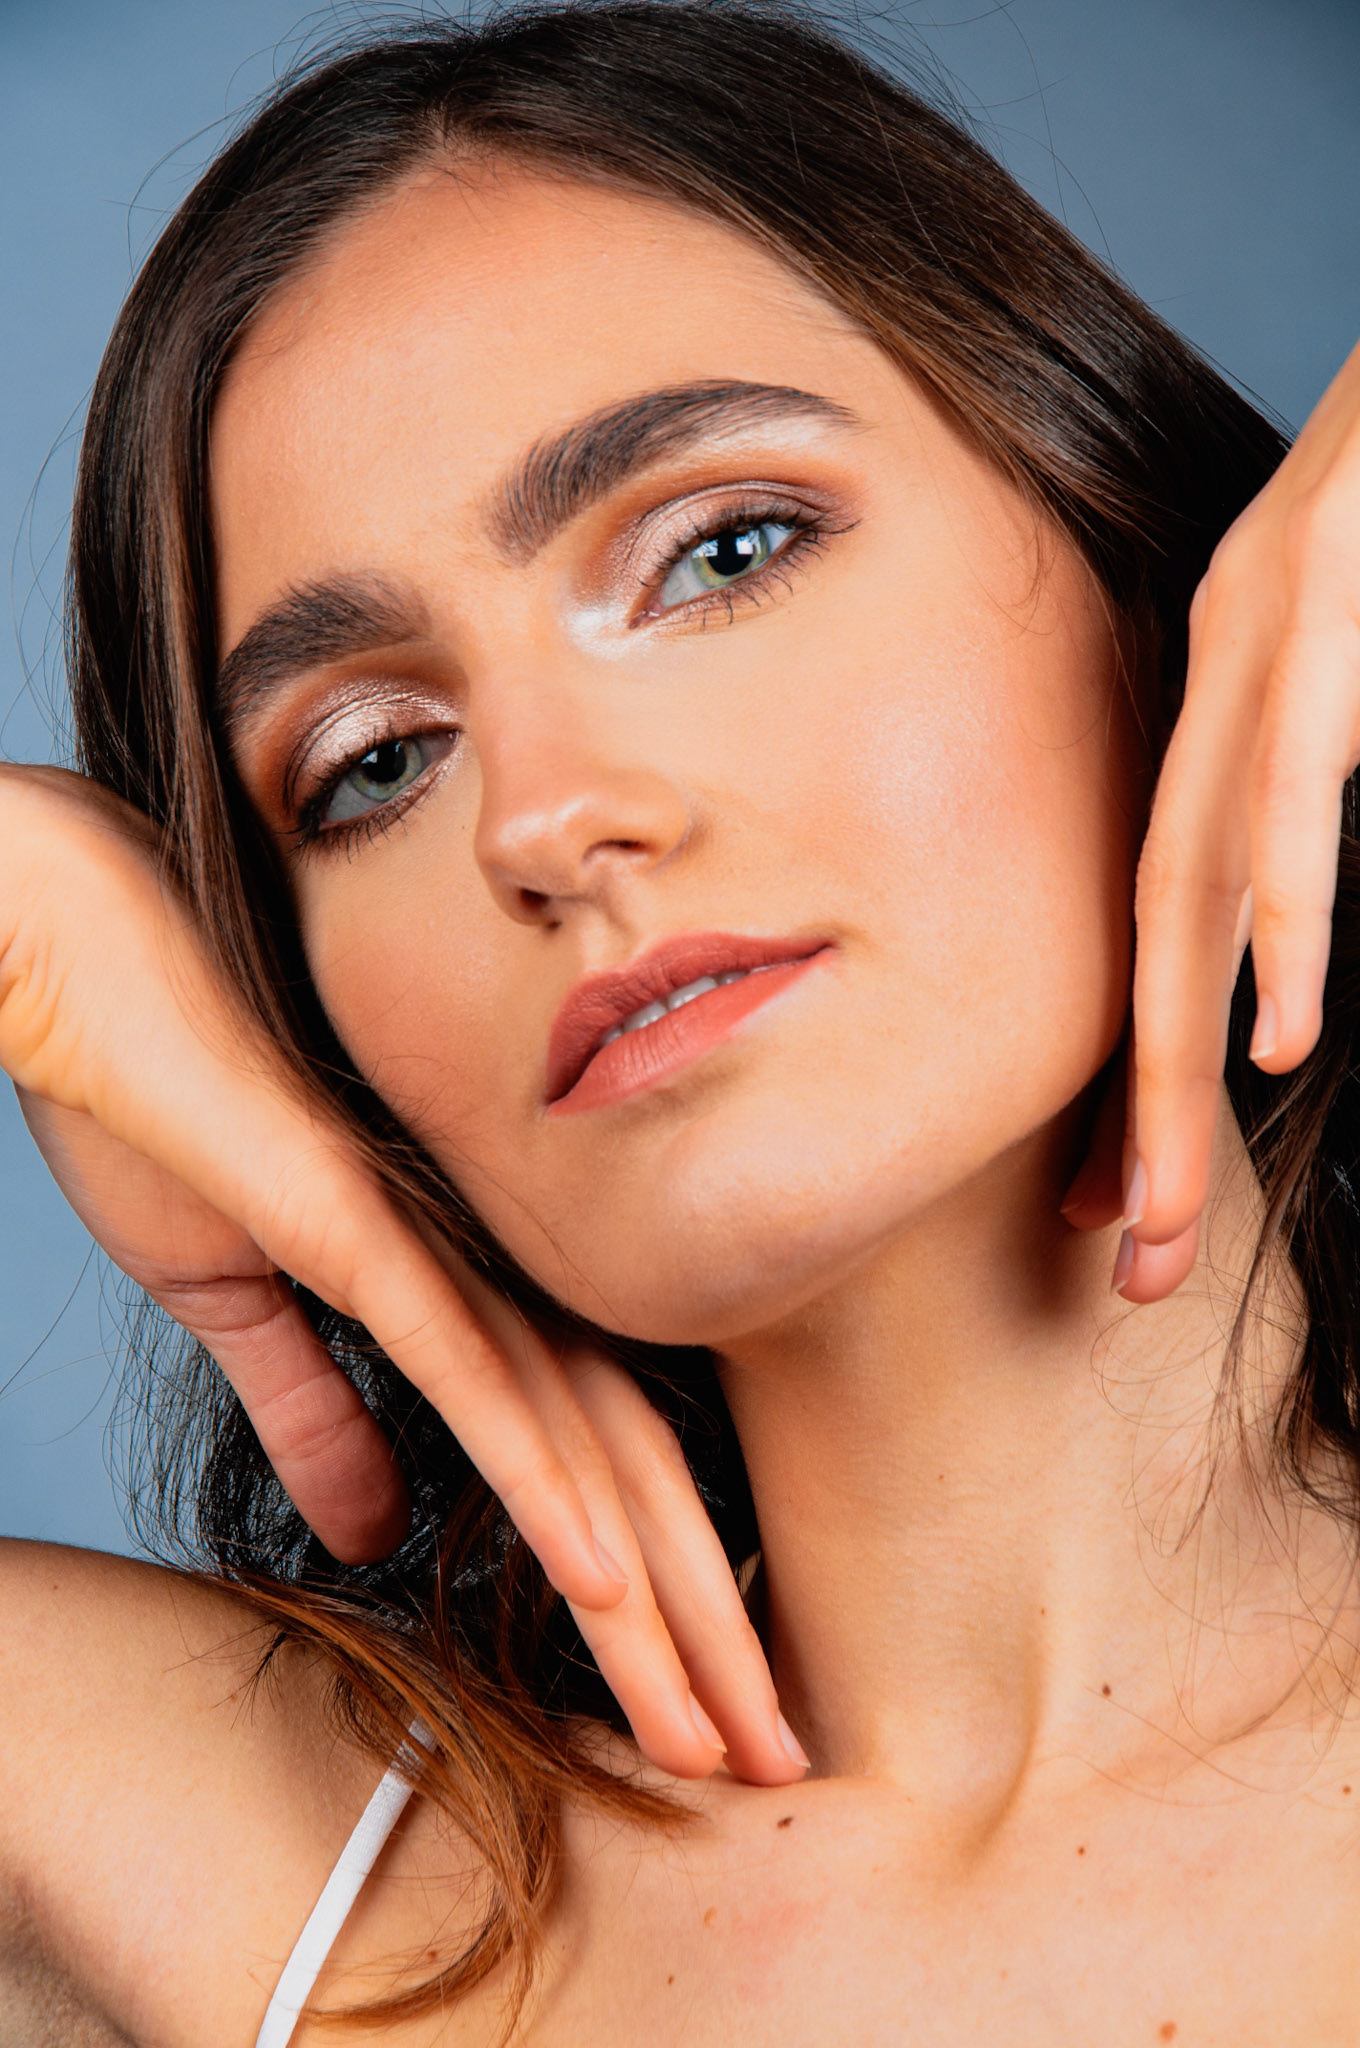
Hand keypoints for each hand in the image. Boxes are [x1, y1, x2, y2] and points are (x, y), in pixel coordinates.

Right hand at [2, 765, 804, 1783]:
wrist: (88, 965)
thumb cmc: (163, 1108)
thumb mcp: (242, 1301)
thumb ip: (319, 1408)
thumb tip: (376, 1526)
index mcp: (466, 1291)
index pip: (596, 1464)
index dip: (663, 1594)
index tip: (700, 1709)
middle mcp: (485, 1275)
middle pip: (628, 1476)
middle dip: (699, 1633)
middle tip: (764, 1760)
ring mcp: (436, 1251)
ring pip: (577, 1449)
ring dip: (655, 1601)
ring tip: (718, 1731)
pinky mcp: (362, 1230)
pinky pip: (474, 1373)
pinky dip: (546, 1479)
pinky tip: (605, 1577)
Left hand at [1062, 338, 1359, 1298]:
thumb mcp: (1354, 671)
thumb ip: (1320, 789)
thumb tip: (1300, 955)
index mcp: (1228, 697)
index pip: (1161, 919)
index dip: (1136, 1072)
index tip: (1118, 1205)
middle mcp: (1220, 672)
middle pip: (1151, 929)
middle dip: (1135, 1109)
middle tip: (1121, 1260)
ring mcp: (1271, 622)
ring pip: (1201, 875)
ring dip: (1173, 1050)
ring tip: (1161, 1200)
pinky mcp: (1328, 579)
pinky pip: (1298, 771)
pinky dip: (1290, 904)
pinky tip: (1278, 1025)